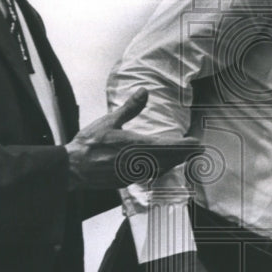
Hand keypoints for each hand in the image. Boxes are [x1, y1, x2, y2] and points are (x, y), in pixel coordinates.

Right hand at [65, 88, 203, 188]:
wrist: (72, 168)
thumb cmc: (89, 144)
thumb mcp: (109, 121)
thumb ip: (130, 108)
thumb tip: (144, 91)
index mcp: (136, 146)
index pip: (168, 146)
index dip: (185, 146)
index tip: (197, 143)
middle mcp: (139, 162)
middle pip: (169, 159)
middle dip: (185, 154)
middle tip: (198, 149)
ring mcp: (133, 173)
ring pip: (160, 168)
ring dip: (174, 162)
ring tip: (185, 156)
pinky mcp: (126, 180)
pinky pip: (149, 174)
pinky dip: (160, 169)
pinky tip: (162, 165)